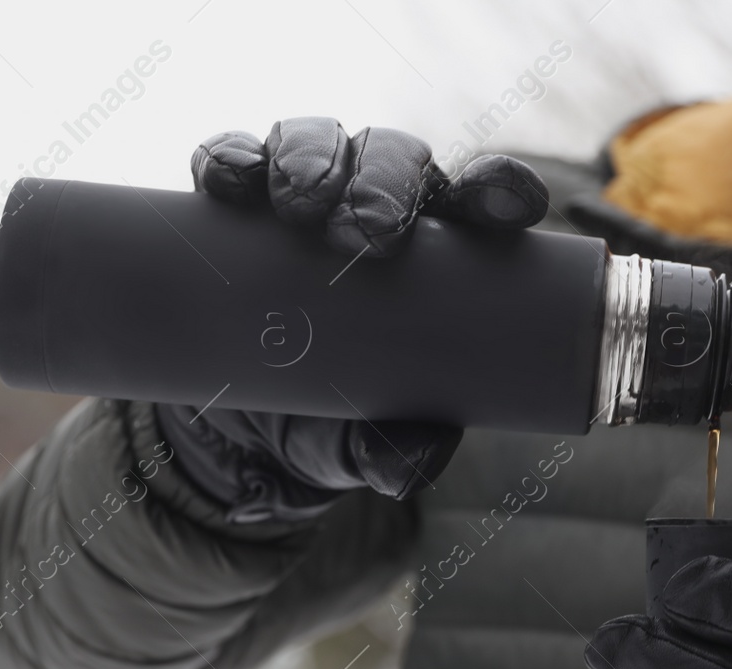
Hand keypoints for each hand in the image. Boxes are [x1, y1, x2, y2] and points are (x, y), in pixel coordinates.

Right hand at [161, 118, 550, 520]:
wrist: (239, 432)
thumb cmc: (333, 421)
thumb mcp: (366, 447)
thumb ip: (396, 455)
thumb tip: (414, 463)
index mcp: (436, 248)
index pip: (478, 197)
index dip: (498, 186)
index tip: (504, 207)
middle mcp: (373, 206)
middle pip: (394, 158)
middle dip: (386, 182)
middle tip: (371, 232)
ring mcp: (302, 198)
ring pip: (315, 143)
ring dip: (310, 159)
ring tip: (298, 207)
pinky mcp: (232, 207)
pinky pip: (229, 162)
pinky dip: (227, 160)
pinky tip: (228, 181)